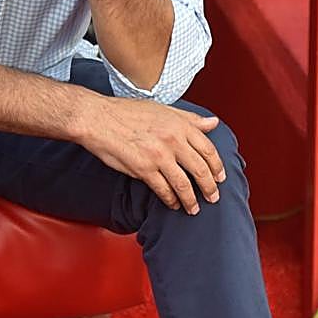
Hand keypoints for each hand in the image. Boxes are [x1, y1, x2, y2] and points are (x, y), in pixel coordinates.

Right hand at [78, 95, 224, 214]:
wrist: (97, 118)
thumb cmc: (126, 111)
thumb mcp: (161, 108)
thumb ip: (189, 118)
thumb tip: (213, 123)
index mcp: (179, 124)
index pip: (208, 149)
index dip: (217, 167)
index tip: (220, 177)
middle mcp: (172, 140)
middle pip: (200, 170)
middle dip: (210, 188)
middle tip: (213, 197)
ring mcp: (158, 156)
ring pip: (184, 184)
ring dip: (192, 200)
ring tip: (194, 208)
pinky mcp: (143, 169)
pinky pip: (164, 190)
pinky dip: (171, 200)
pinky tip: (173, 203)